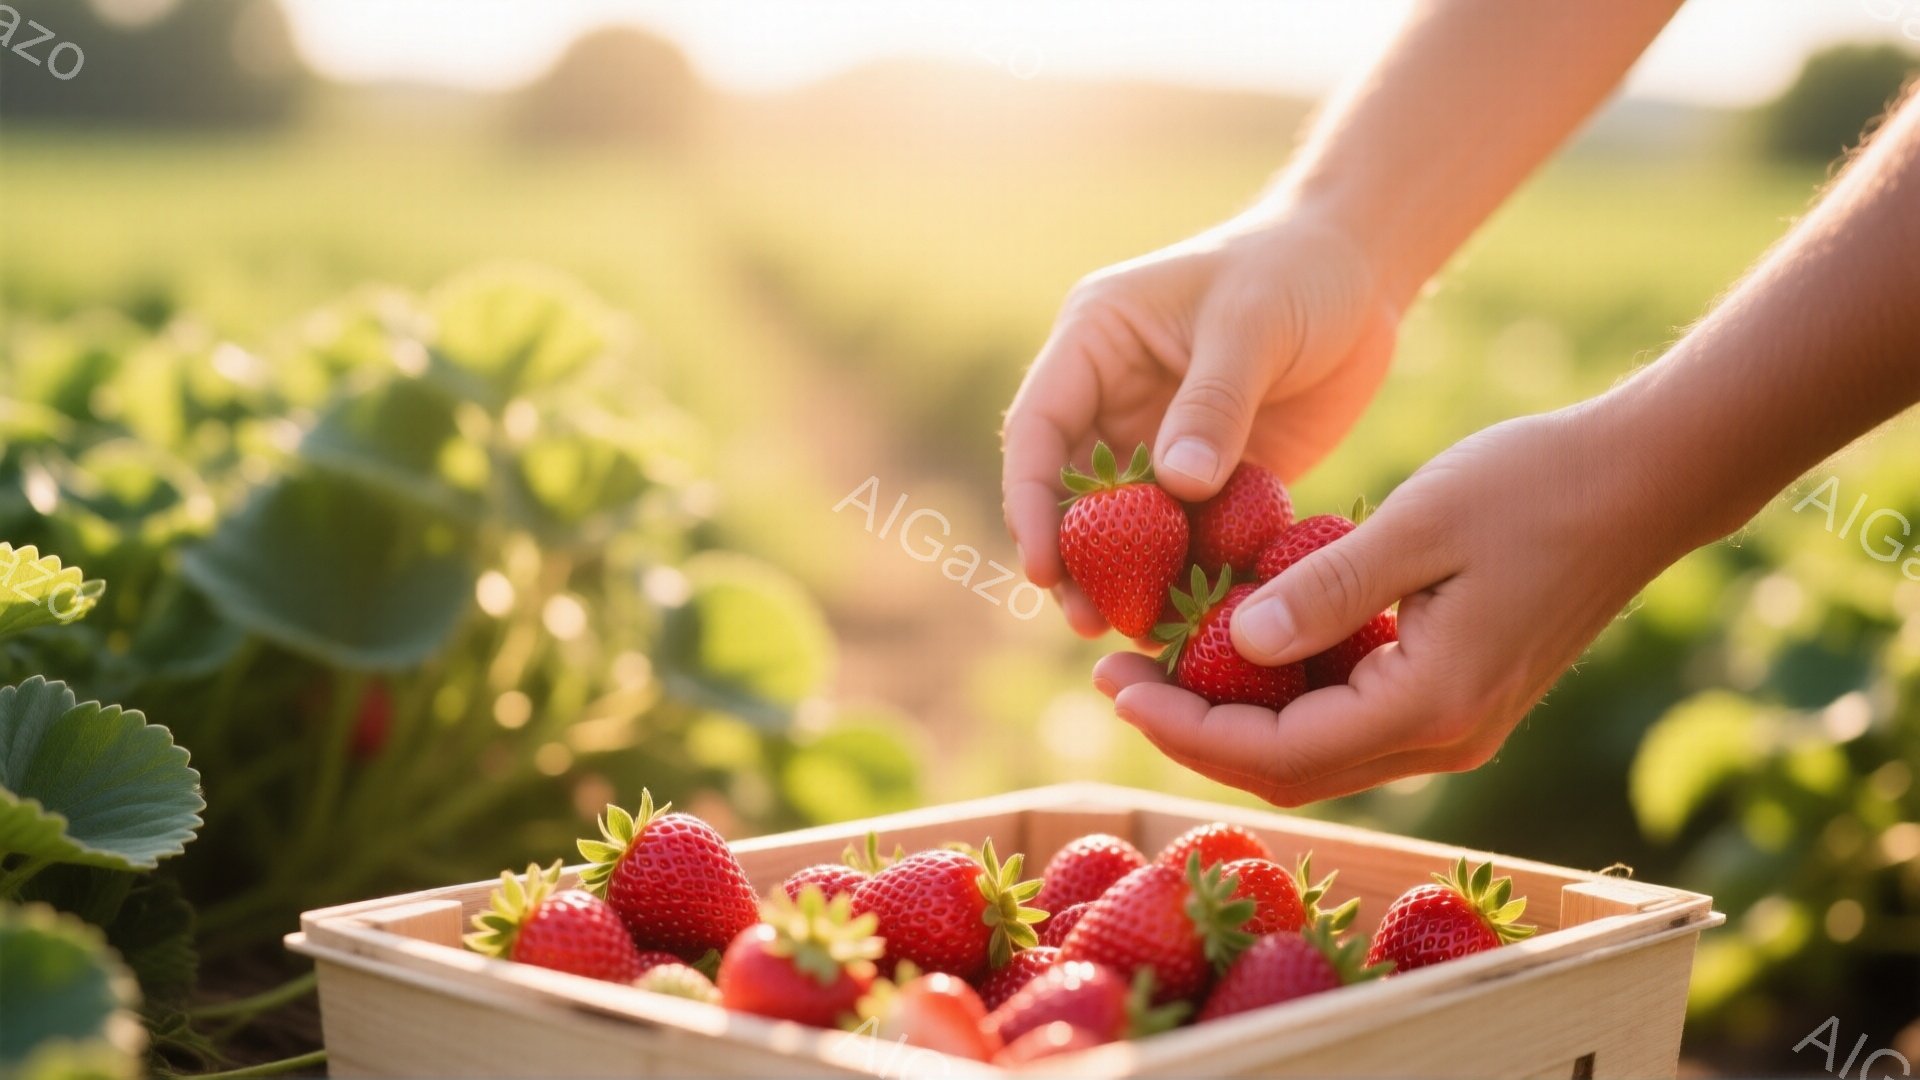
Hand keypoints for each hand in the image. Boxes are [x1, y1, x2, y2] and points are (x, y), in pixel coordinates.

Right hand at [1002, 209, 1402, 635]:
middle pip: (1070, 493)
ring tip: (1139, 636)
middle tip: (1088, 624)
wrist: (1362, 272)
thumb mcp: (1253, 323)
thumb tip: (1176, 486)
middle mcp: (1111, 399)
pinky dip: (1190, 577)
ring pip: (1127, 526)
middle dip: (1075, 561)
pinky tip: (1200, 621)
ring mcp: (1158, 442)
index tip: (1044, 568)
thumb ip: (1213, 403)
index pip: (1038, 429)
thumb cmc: (1297, 271)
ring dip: (1129, 581)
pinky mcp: (1209, 477)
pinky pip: (1188, 536)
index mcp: (1094, 343)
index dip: (1032, 502)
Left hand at [1092, 405, 1694, 804]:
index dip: (1183, 725)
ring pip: (1316, 752)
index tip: (1112, 680)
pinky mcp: (1457, 697)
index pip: (1276, 752)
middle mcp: (1442, 738)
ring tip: (1156, 662)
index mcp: (1430, 705)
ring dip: (1233, 718)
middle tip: (1114, 677)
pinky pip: (1350, 719)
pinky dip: (1285, 696)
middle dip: (1192, 730)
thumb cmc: (1535, 484)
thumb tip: (1234, 643)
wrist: (1645, 481)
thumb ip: (1326, 590)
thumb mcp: (1419, 523)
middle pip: (1287, 769)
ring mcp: (1454, 724)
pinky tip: (1235, 645)